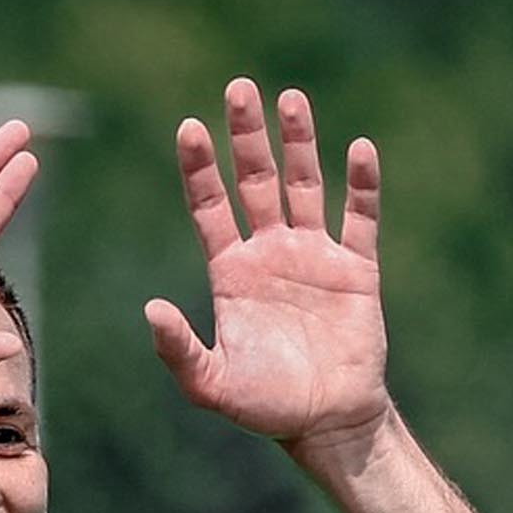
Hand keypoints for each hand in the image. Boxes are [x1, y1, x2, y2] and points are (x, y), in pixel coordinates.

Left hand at [147, 82, 387, 452]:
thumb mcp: (212, 384)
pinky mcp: (357, 270)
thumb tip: (150, 308)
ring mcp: (315, 256)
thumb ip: (180, 349)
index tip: (190, 128)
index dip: (199, 168)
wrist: (328, 423)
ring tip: (291, 98)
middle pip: (255, 180)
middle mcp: (271, 252)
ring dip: (299, 142)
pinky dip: (362, 185)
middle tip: (238, 88)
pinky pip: (361, 219)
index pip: (210, 206)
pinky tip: (359, 150)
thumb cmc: (266, 407)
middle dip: (246, 135)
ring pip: (305, 185)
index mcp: (232, 271)